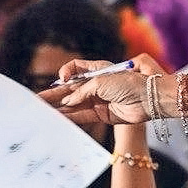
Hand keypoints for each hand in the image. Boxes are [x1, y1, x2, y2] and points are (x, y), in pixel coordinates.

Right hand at [45, 55, 163, 125]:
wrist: (151, 98)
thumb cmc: (131, 83)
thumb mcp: (101, 81)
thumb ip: (82, 91)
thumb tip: (68, 101)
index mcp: (98, 70)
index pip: (76, 68)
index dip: (66, 73)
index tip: (61, 79)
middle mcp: (98, 84)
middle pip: (71, 89)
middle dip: (54, 95)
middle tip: (36, 101)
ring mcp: (100, 100)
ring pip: (75, 104)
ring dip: (59, 108)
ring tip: (42, 112)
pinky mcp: (104, 114)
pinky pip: (83, 116)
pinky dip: (71, 117)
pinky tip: (57, 118)